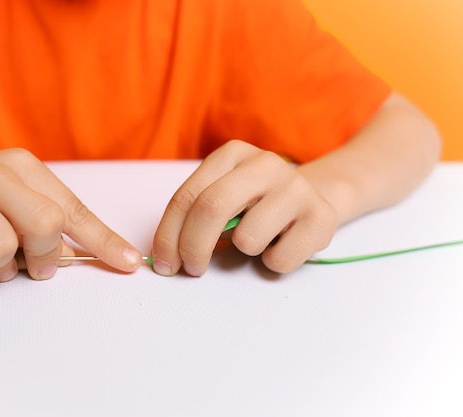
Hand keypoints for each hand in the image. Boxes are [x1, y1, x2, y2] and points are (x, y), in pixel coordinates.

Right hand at [0, 148, 141, 296]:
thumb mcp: (8, 198)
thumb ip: (43, 222)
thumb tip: (78, 257)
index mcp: (20, 165)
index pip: (71, 208)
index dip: (103, 240)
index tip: (130, 264)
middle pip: (44, 225)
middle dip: (44, 257)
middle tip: (33, 267)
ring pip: (2, 251)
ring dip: (0, 272)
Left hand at [151, 140, 336, 275]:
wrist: (316, 198)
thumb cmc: (256, 204)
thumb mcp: (224, 196)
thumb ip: (195, 214)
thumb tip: (165, 256)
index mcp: (233, 154)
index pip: (187, 196)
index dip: (169, 234)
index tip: (164, 263)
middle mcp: (265, 163)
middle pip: (211, 208)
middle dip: (192, 247)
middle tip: (191, 269)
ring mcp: (296, 187)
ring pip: (248, 238)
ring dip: (243, 251)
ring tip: (257, 239)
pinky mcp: (321, 216)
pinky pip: (279, 259)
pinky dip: (273, 262)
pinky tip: (281, 244)